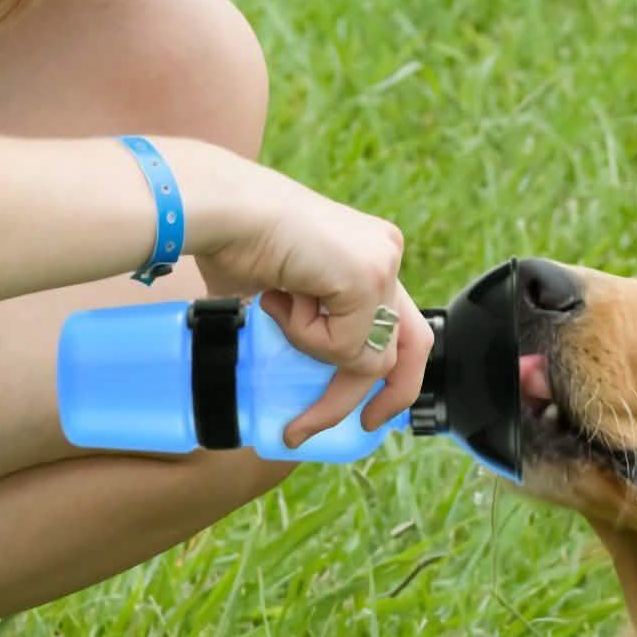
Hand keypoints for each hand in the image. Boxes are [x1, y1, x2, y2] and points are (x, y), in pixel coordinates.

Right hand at [191, 160, 433, 445]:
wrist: (222, 210)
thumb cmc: (233, 243)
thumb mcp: (281, 297)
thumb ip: (306, 323)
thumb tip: (297, 369)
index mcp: (369, 253)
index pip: (398, 324)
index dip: (388, 371)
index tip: (368, 411)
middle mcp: (386, 254)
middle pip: (414, 345)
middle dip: (391, 396)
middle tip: (367, 426)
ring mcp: (383, 264)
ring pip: (368, 355)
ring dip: (313, 349)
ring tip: (275, 306)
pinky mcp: (369, 277)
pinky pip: (345, 347)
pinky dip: (306, 336)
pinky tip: (281, 294)